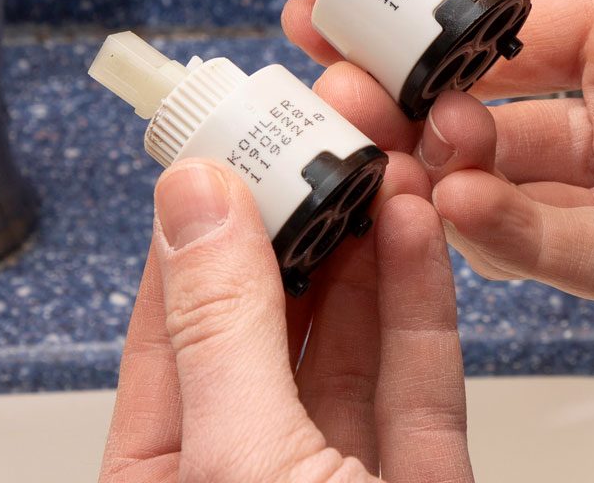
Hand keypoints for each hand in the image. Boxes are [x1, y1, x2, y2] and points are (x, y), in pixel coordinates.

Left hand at [98, 155, 472, 481]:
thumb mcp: (243, 462)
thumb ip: (223, 330)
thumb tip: (195, 205)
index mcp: (169, 477)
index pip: (169, 331)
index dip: (197, 232)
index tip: (222, 151)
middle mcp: (251, 468)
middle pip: (266, 324)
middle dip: (294, 225)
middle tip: (311, 144)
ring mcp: (339, 473)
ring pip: (349, 342)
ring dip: (363, 248)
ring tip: (371, 165)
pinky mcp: (423, 480)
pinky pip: (418, 378)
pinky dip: (419, 300)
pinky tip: (412, 228)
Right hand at [283, 0, 593, 332]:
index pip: (501, 22)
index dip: (419, 16)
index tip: (341, 4)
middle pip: (487, 112)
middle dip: (407, 100)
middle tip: (341, 88)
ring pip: (516, 192)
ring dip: (446, 170)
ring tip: (397, 145)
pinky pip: (583, 260)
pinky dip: (516, 239)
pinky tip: (465, 204)